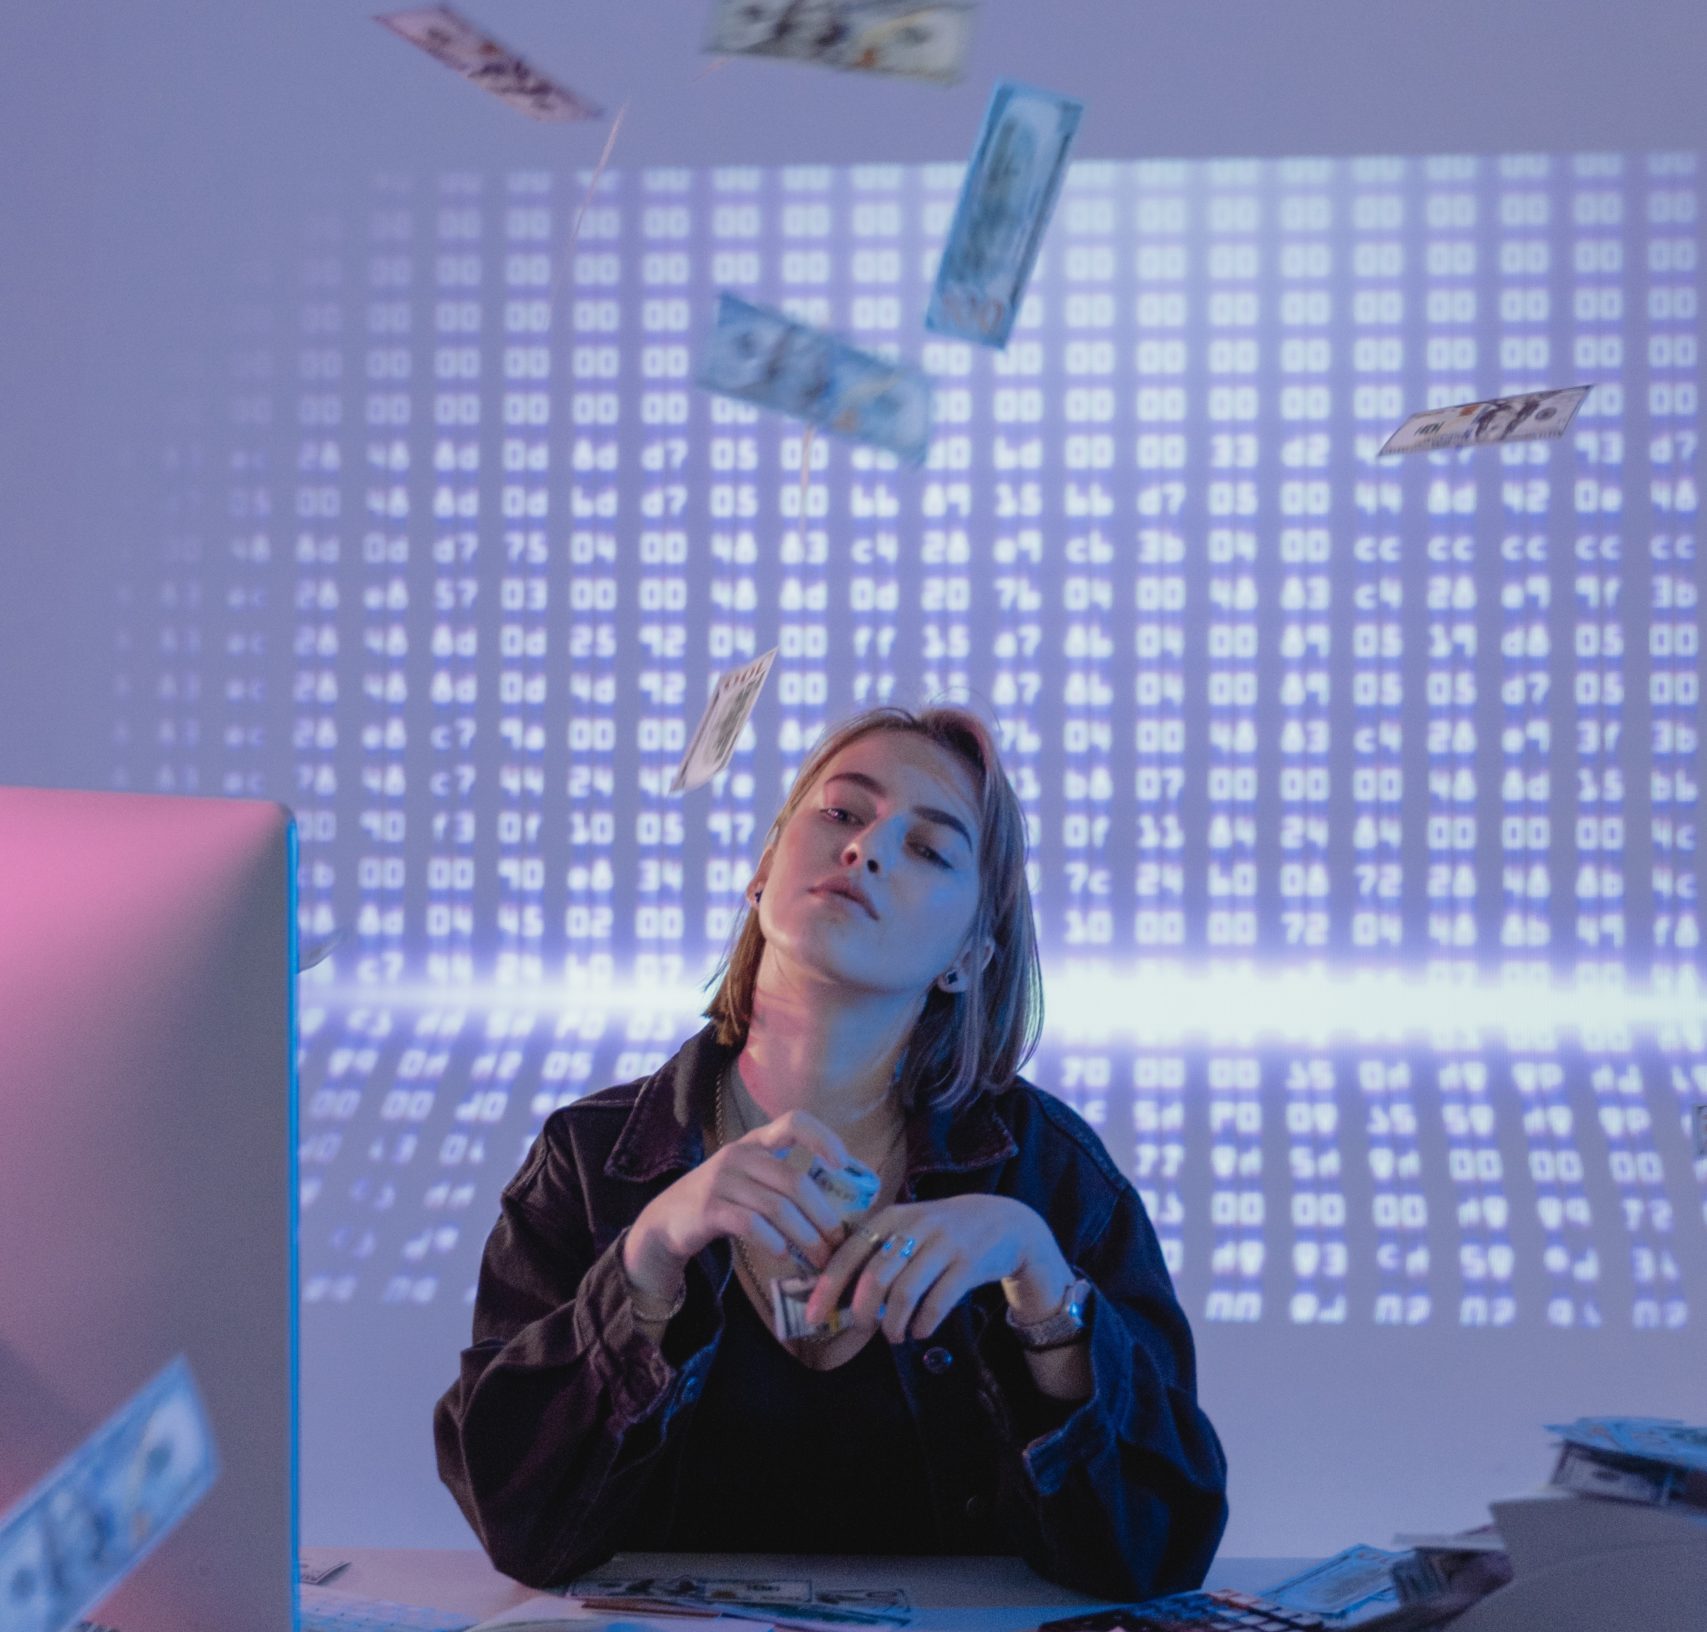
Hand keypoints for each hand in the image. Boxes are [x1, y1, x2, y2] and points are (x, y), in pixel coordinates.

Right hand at [626, 1108, 854, 1298]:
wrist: (666, 1221)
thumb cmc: (722, 1200)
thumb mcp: (751, 1180)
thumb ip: (786, 1184)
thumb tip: (840, 1209)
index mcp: (756, 1142)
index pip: (794, 1122)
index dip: (823, 1138)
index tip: (844, 1164)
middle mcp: (739, 1154)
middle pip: (794, 1181)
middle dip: (823, 1215)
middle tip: (837, 1243)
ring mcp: (721, 1180)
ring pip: (777, 1207)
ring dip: (805, 1237)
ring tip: (819, 1257)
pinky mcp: (708, 1209)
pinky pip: (751, 1225)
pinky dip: (773, 1242)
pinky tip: (784, 1255)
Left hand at [805, 1195, 1069, 1343]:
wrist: (1007, 1223)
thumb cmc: (945, 1232)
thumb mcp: (910, 1228)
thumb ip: (878, 1253)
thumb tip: (839, 1295)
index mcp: (893, 1216)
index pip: (849, 1252)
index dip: (828, 1287)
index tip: (814, 1316)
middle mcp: (916, 1226)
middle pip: (876, 1276)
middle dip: (862, 1311)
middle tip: (861, 1328)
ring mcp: (944, 1244)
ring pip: (905, 1291)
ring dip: (894, 1323)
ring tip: (894, 1336)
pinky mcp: (969, 1263)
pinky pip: (938, 1300)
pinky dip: (923, 1322)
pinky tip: (919, 1331)